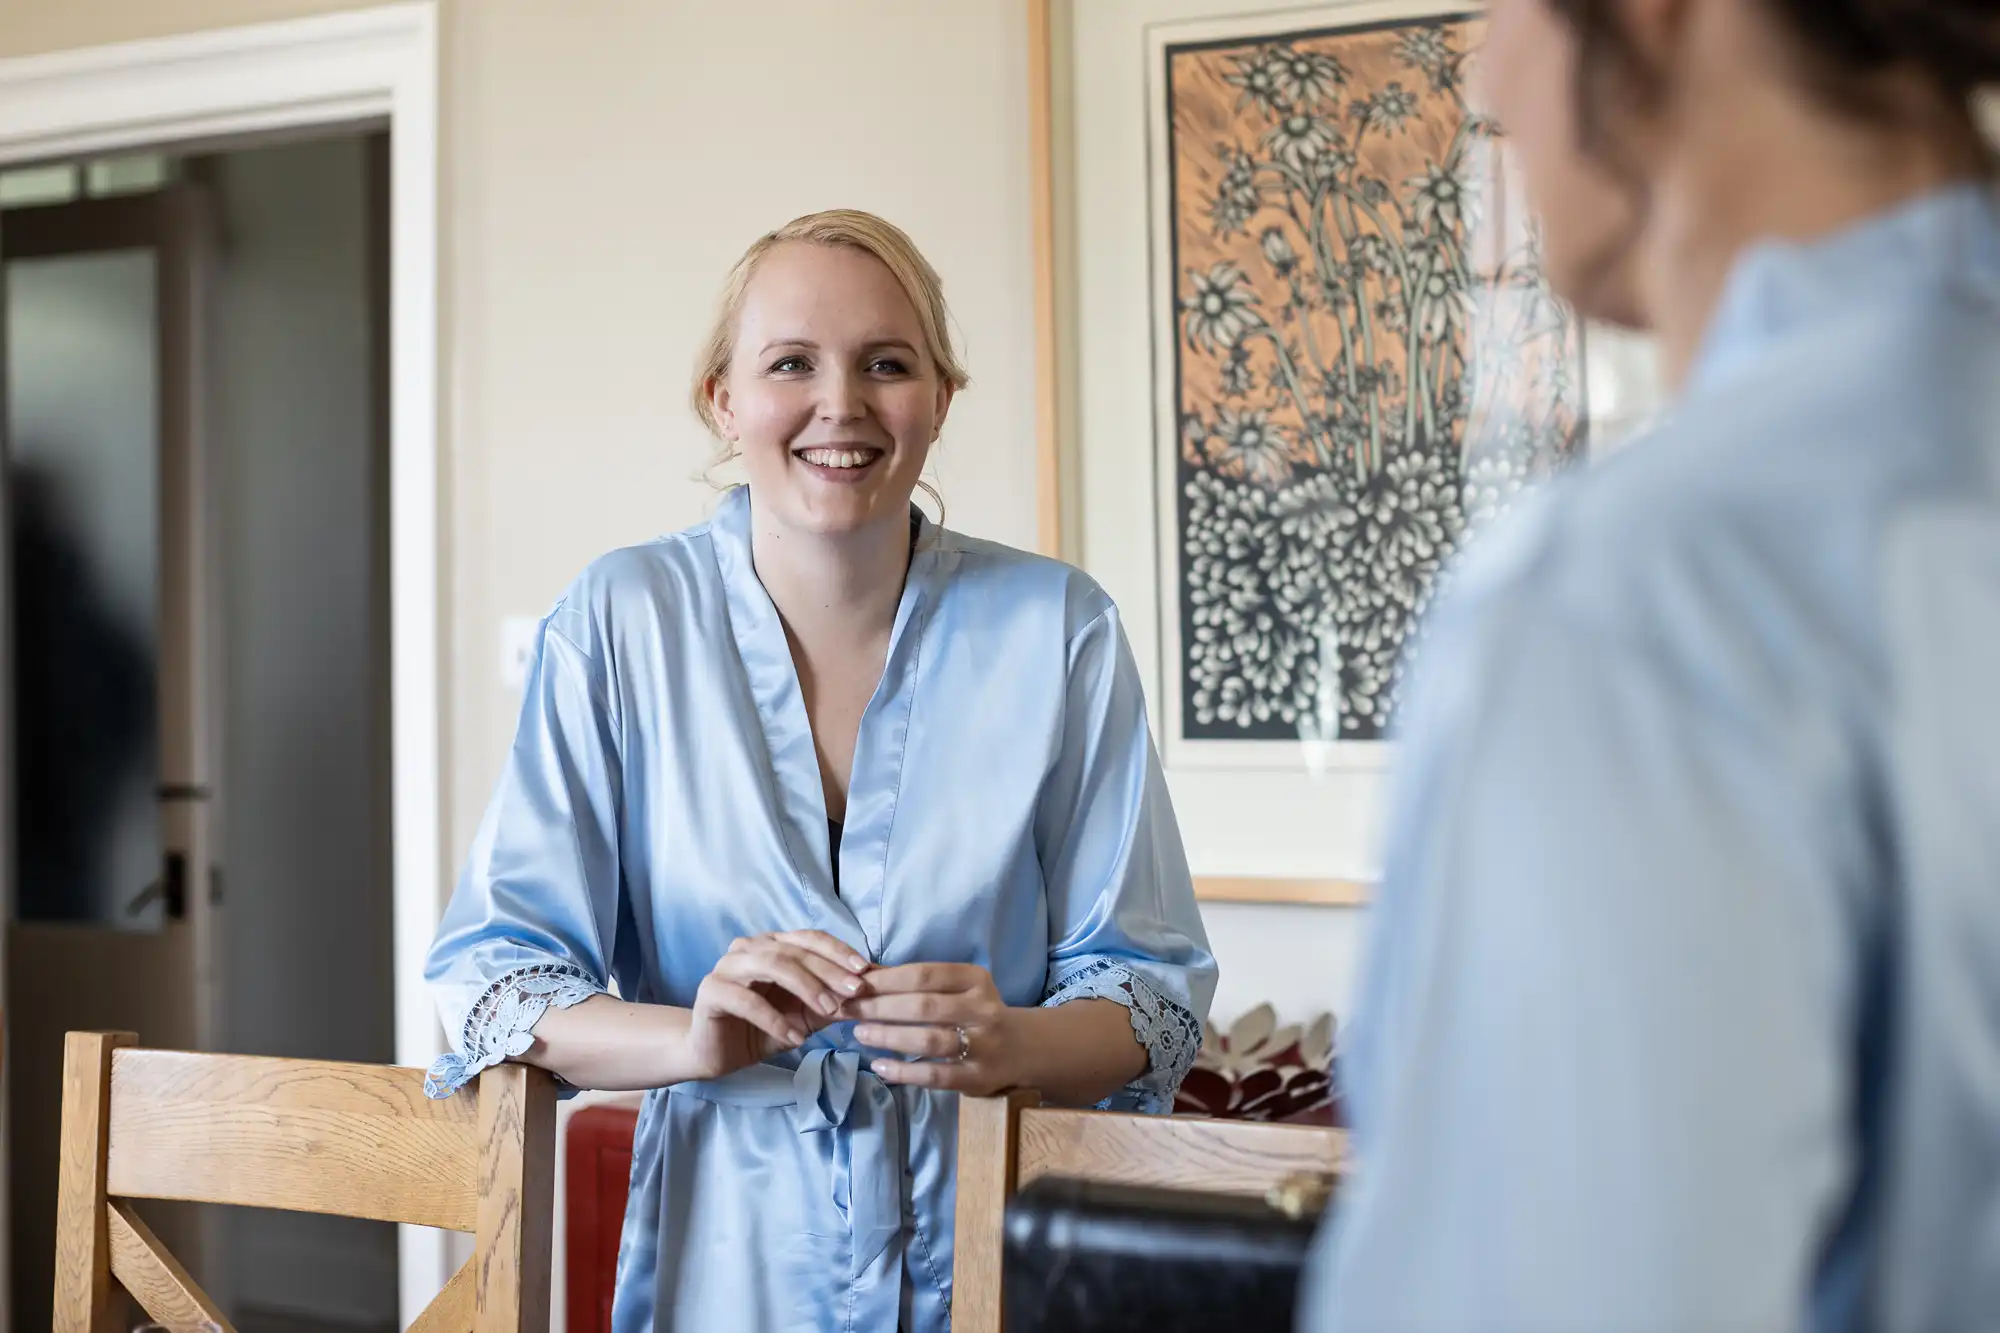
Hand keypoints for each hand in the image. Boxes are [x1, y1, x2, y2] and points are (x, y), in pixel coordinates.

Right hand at [681, 931, 869, 1081]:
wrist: (718, 1054)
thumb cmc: (762, 1028)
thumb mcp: (805, 1015)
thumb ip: (832, 1002)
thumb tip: (870, 994)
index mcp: (772, 945)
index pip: (809, 938)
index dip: (838, 951)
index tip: (866, 970)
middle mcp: (749, 948)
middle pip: (794, 950)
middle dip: (829, 970)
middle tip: (856, 991)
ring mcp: (727, 966)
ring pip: (773, 965)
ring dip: (807, 987)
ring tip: (830, 1010)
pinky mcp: (712, 991)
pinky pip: (747, 1000)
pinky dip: (776, 1019)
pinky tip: (796, 1038)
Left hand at [841, 963, 1023, 1095]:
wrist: (1022, 1048)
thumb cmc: (975, 1011)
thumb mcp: (956, 988)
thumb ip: (914, 982)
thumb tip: (864, 973)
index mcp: (975, 980)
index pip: (924, 974)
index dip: (886, 980)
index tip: (855, 984)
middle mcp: (982, 1009)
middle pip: (923, 1006)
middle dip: (880, 1007)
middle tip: (849, 1010)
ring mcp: (983, 1045)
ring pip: (929, 1040)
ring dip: (888, 1037)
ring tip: (860, 1034)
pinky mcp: (978, 1078)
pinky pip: (936, 1076)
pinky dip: (904, 1072)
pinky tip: (879, 1066)